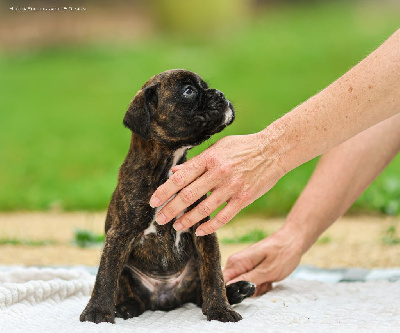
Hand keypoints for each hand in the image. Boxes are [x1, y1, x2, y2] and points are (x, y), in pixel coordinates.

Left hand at [150, 133, 285, 235]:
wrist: (273, 150)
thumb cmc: (242, 147)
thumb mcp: (217, 148)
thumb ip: (196, 162)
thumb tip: (175, 173)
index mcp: (209, 158)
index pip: (180, 177)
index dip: (164, 191)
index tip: (153, 202)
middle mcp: (219, 173)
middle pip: (188, 195)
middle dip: (170, 209)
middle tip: (160, 219)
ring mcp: (232, 187)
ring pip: (204, 209)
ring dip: (187, 220)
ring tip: (177, 226)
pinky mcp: (244, 198)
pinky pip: (224, 217)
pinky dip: (210, 226)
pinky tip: (200, 231)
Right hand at [222, 226, 301, 295]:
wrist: (293, 240)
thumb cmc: (283, 253)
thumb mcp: (268, 270)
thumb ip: (248, 281)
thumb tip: (232, 290)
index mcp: (236, 262)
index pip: (222, 284)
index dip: (231, 294)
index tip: (247, 295)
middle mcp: (235, 263)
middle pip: (233, 288)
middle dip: (248, 292)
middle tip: (263, 284)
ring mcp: (242, 265)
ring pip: (243, 287)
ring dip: (257, 289)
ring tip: (269, 280)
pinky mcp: (249, 268)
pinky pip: (250, 283)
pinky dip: (261, 285)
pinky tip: (269, 279)